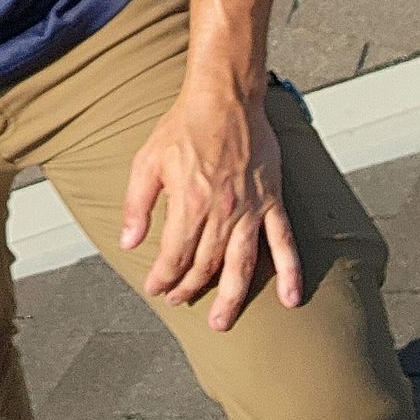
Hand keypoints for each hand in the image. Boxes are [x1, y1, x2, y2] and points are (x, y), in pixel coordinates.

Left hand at [120, 85, 303, 330]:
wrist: (225, 97)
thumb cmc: (183, 126)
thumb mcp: (147, 161)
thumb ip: (137, 205)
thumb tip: (129, 243)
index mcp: (189, 203)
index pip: (175, 255)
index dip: (163, 277)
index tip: (154, 288)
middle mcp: (221, 211)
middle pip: (205, 265)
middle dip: (189, 289)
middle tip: (178, 300)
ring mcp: (250, 209)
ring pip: (241, 264)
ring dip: (231, 298)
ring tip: (221, 322)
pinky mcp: (272, 201)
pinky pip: (284, 242)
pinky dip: (290, 272)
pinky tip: (291, 299)